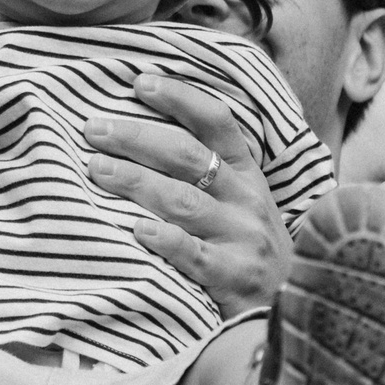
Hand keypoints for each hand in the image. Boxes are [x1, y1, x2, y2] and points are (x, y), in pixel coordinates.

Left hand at [83, 73, 290, 316]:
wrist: (289, 302)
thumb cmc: (247, 243)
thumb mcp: (241, 198)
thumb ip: (204, 166)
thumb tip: (138, 131)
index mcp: (246, 171)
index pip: (216, 121)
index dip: (180, 97)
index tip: (140, 83)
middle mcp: (245, 198)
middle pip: (188, 156)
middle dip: (137, 138)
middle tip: (95, 130)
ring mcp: (240, 237)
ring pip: (184, 201)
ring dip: (137, 181)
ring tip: (97, 169)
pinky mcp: (232, 276)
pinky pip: (194, 254)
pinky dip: (165, 239)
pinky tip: (136, 229)